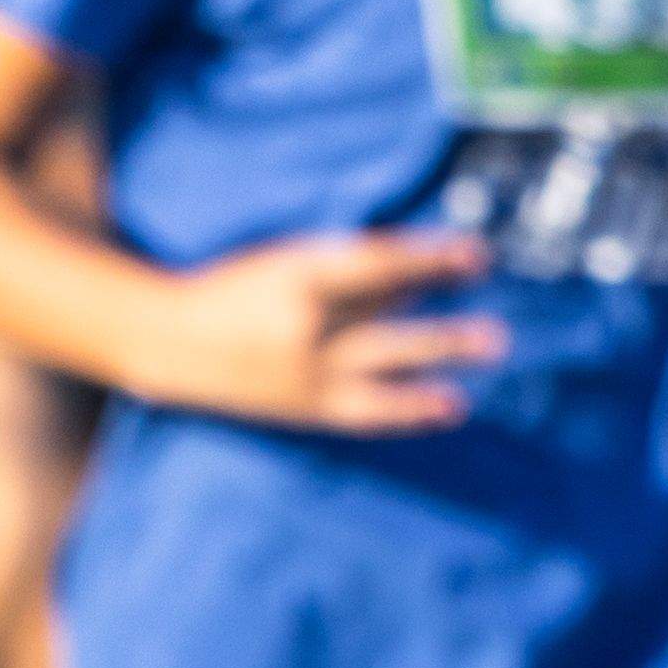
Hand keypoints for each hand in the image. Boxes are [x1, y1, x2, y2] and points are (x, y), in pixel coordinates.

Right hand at [132, 229, 496, 431]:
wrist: (169, 340)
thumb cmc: (236, 287)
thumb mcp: (287, 260)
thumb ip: (347, 267)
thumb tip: (420, 274)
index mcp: (298, 278)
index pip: (378, 266)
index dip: (431, 260)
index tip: (477, 255)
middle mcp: (306, 328)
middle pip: (389, 326)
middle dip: (445, 328)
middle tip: (498, 332)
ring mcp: (305, 374)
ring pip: (385, 370)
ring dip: (439, 364)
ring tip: (485, 359)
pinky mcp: (303, 408)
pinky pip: (366, 412)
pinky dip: (409, 409)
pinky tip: (448, 404)